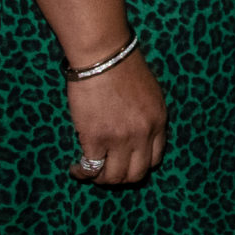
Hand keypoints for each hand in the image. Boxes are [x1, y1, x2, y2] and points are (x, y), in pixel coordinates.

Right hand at [66, 44, 166, 183]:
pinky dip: (81, 173)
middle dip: (120, 178)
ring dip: (100, 178)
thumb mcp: (150, 93)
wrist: (104, 56)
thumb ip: (147, 116)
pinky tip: (75, 168)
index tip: (126, 163)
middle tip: (106, 172)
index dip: (139, 165)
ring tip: (90, 171)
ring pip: (113, 177)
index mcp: (159, 121)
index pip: (155, 159)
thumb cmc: (123, 67)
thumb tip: (138, 134)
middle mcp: (143, 134)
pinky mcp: (96, 139)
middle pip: (135, 174)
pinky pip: (91, 168)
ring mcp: (120, 139)